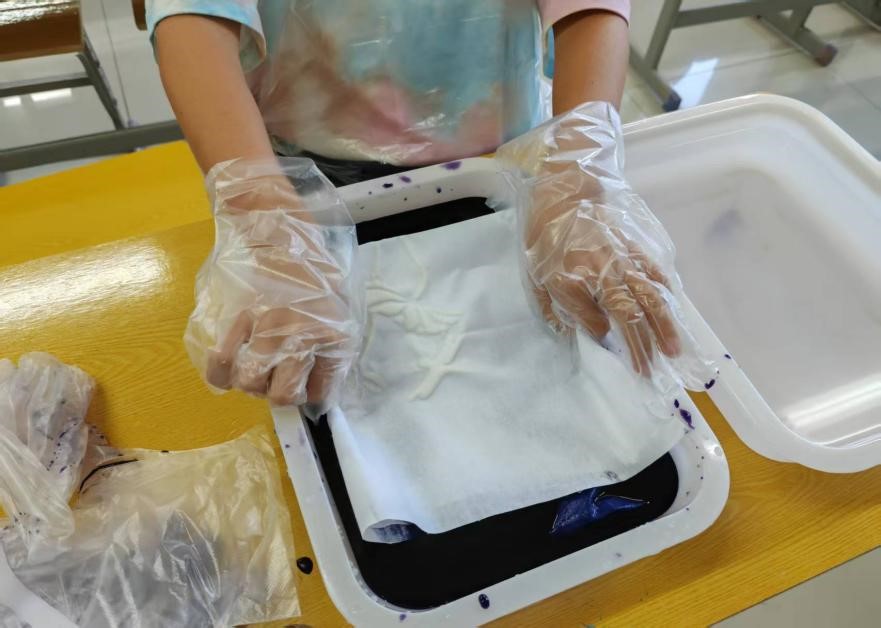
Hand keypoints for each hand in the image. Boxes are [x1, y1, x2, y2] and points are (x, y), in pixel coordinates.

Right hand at [185, 158, 360, 412]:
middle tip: (276, 378)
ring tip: (254, 366)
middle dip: (277, 392)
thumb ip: (331, 347)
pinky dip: (220, 373)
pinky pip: (220, 362)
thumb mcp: (339, 308)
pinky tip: (225, 367)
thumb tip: (319, 387)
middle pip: (282, 395)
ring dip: (251, 382)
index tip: (305, 385)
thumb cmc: (312, 272)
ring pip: (249, 383)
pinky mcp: (234, 318)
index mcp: (333, 335)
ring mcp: (265, 328)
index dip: (312, 394)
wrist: (277, 232)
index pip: (323, 392)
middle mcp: (301, 336)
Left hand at [525, 168, 680, 375]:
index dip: (611, 343)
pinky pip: (657, 274)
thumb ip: (563, 307)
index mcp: (578, 279)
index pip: (600, 321)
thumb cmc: (546, 238)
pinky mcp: (637, 248)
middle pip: (632, 314)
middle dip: (643, 346)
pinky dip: (668, 294)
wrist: (565, 192)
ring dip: (664, 326)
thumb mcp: (539, 276)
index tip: (621, 360)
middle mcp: (607, 271)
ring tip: (674, 351)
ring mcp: (626, 259)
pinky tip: (674, 310)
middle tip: (651, 373)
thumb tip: (592, 332)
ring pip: (652, 297)